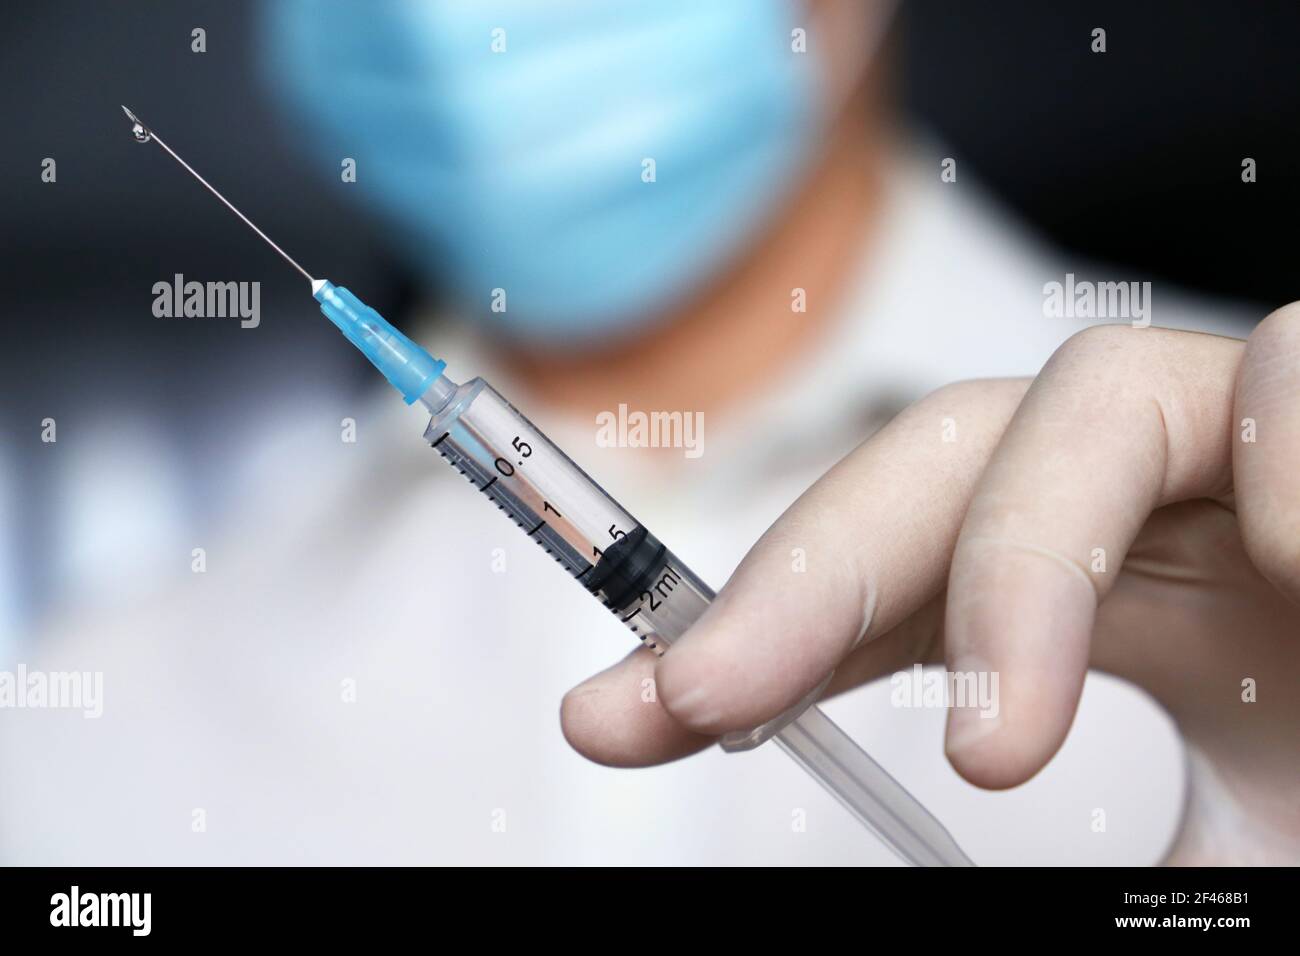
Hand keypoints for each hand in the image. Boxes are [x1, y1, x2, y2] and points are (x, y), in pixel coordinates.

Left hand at [560, 316, 1299, 863]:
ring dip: (1014, 566)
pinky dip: (1294, 477)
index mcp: (1114, 590)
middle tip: (702, 701)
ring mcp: (1270, 430)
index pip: (892, 578)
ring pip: (1084, 403)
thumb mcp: (1223, 857)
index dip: (754, 631)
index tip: (614, 719)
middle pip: (935, 455)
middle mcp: (1170, 492)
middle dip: (809, 574)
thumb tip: (926, 864)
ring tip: (1000, 740)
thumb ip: (1082, 875)